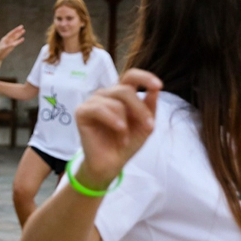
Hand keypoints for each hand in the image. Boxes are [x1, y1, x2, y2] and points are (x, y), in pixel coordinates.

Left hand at [0, 25, 24, 60]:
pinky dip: (19, 41)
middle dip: (18, 31)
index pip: (11, 34)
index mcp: (5, 39)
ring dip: (19, 34)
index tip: (19, 27)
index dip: (15, 30)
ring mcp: (9, 43)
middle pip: (13, 34)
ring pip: (15, 38)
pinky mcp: (11, 46)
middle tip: (22, 26)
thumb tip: (13, 44)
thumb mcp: (2, 49)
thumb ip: (8, 46)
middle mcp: (7, 40)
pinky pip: (16, 43)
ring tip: (24, 30)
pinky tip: (22, 39)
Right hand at [73, 69, 162, 189]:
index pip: (131, 76)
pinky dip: (112, 120)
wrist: (111, 164)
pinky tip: (119, 131)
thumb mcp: (145, 125)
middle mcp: (106, 94)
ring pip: (115, 101)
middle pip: (126, 90)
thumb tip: (156, 88)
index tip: (159, 86)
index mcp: (120, 94)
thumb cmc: (126, 143)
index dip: (145, 77)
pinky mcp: (82, 112)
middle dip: (140, 109)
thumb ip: (150, 106)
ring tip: (125, 138)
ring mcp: (93, 102)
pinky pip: (99, 109)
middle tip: (149, 126)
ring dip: (125, 122)